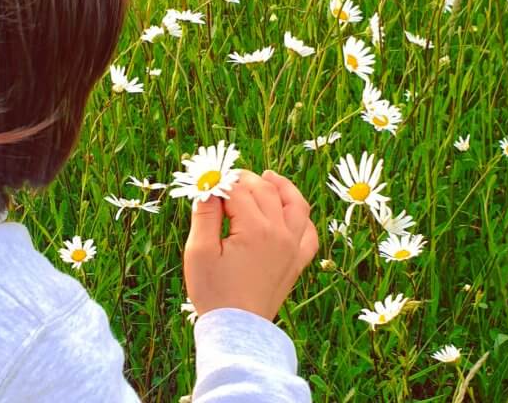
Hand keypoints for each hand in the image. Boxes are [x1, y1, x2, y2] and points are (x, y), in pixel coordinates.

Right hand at [183, 168, 317, 321]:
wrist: (238, 331)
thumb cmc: (214, 292)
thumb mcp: (199, 251)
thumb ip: (204, 215)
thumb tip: (208, 189)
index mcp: (255, 229)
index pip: (237, 190)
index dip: (220, 183)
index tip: (207, 183)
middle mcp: (280, 233)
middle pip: (265, 190)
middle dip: (245, 179)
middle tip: (227, 179)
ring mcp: (293, 247)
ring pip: (295, 204)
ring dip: (282, 186)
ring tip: (268, 176)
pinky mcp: (298, 262)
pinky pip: (309, 232)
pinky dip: (301, 217)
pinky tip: (289, 211)